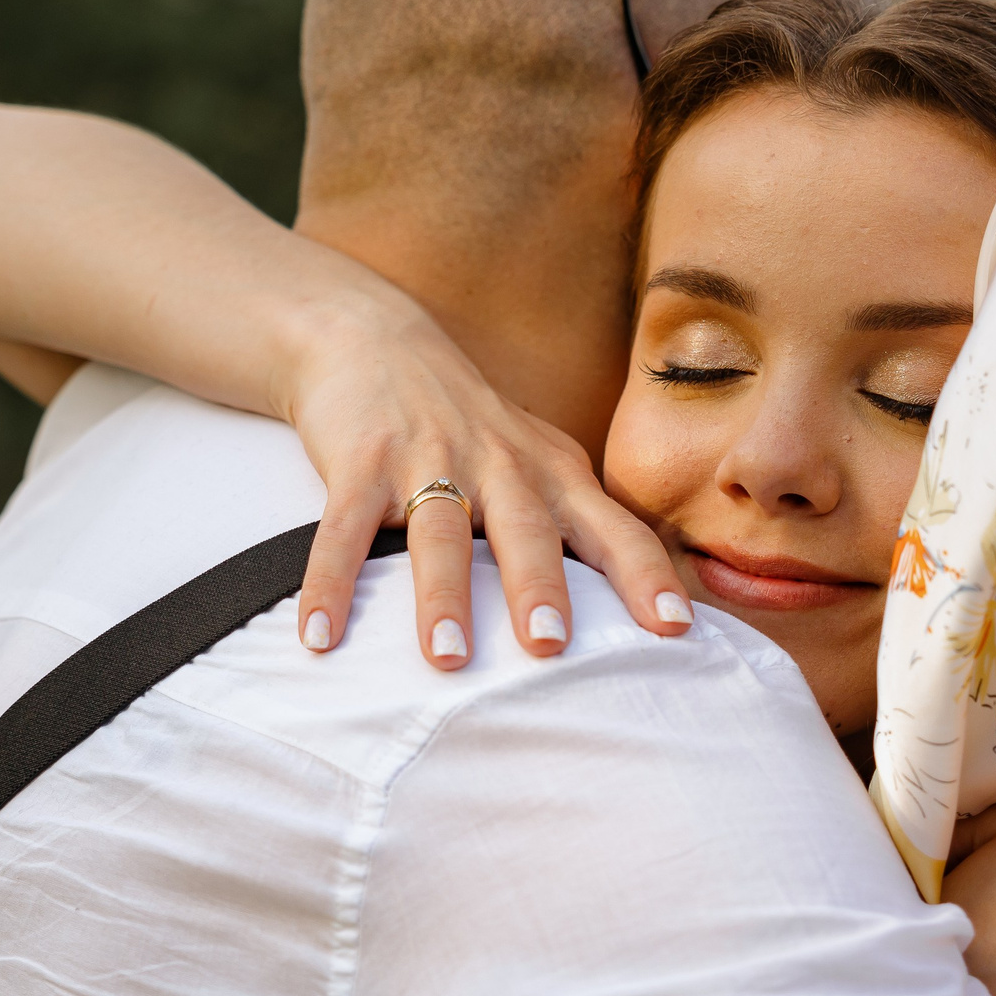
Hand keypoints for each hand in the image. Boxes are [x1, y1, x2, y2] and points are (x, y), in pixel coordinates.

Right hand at [280, 294, 693, 668]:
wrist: (374, 338)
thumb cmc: (470, 424)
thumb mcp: (538, 460)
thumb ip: (579, 525)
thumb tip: (634, 616)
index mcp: (554, 475)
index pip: (615, 530)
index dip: (646, 577)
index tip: (676, 629)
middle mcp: (501, 466)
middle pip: (528, 531)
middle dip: (541, 589)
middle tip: (551, 648)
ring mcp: (429, 460)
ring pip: (440, 532)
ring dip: (443, 595)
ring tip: (447, 657)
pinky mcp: (361, 460)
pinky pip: (344, 529)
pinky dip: (330, 583)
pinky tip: (319, 636)